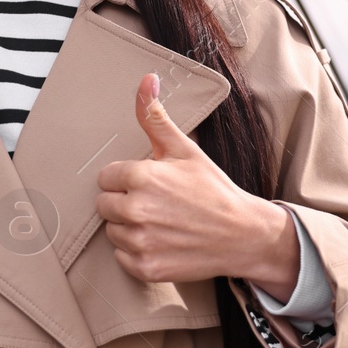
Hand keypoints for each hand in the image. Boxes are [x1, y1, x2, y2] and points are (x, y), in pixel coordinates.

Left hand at [95, 73, 299, 291]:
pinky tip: (162, 242)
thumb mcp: (186, 150)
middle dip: (124, 202)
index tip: (151, 183)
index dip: (127, 178)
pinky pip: (122, 257)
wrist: (243, 235)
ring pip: (112, 231)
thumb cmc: (213, 190)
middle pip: (104, 204)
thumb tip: (146, 79)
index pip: (106, 177)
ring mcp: (140, 242)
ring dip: (129, 227)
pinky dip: (137, 252)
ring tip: (161, 223)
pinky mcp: (145, 268)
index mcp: (142, 177)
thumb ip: (155, 118)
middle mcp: (137, 210)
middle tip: (156, 203)